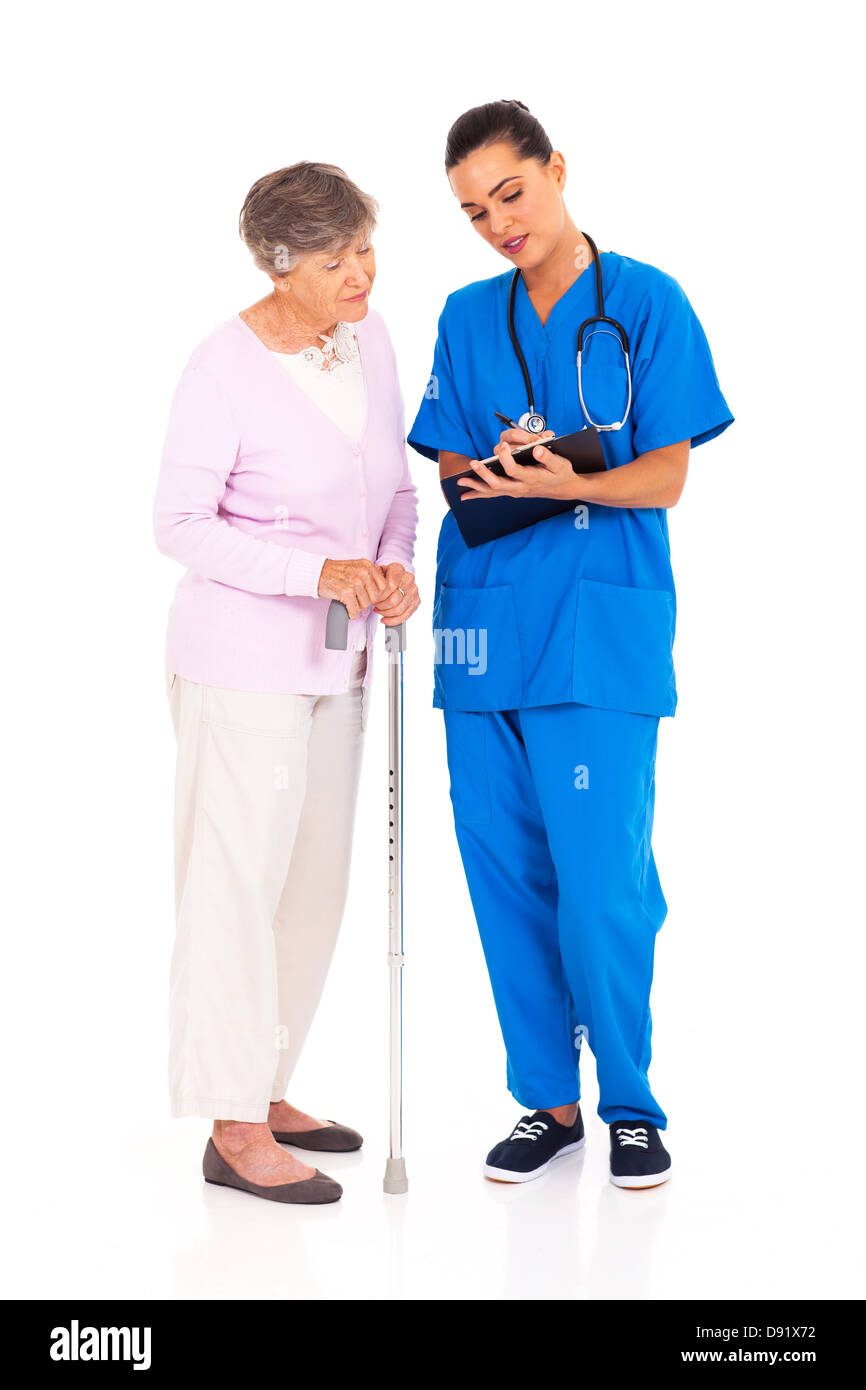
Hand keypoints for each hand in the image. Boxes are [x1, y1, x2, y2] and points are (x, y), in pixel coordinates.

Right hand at [317, 557, 388, 618]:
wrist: (318, 572)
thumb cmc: (336, 571)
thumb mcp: (357, 566)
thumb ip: (370, 574)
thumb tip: (384, 588)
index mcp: (367, 565)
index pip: (383, 586)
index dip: (376, 594)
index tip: (368, 595)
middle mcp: (363, 572)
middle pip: (375, 597)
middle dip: (367, 601)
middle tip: (357, 599)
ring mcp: (355, 582)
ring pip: (365, 604)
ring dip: (358, 607)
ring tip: (350, 601)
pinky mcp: (346, 592)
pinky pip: (355, 610)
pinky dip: (351, 613)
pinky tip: (348, 610)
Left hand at [373, 563, 419, 626]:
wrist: (388, 579)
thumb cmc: (380, 578)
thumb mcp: (374, 575)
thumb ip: (372, 580)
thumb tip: (370, 593)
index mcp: (398, 569)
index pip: (390, 585)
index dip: (380, 596)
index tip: (373, 599)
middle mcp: (408, 578)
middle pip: (395, 599)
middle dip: (382, 606)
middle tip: (375, 606)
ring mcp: (414, 590)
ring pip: (399, 609)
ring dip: (386, 613)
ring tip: (379, 611)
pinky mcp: (416, 601)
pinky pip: (405, 615)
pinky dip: (394, 620)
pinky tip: (385, 619)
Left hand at [457, 429, 576, 501]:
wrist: (563, 488)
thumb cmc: (561, 473)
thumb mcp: (561, 464)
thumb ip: (549, 457)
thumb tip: (537, 450)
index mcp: (532, 478)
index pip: (515, 470)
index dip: (507, 458)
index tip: (504, 446)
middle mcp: (521, 487)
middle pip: (498, 484)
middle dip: (483, 475)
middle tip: (472, 464)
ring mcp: (515, 491)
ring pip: (493, 491)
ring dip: (476, 487)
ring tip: (460, 482)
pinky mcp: (512, 491)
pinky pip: (493, 494)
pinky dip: (478, 494)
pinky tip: (466, 495)